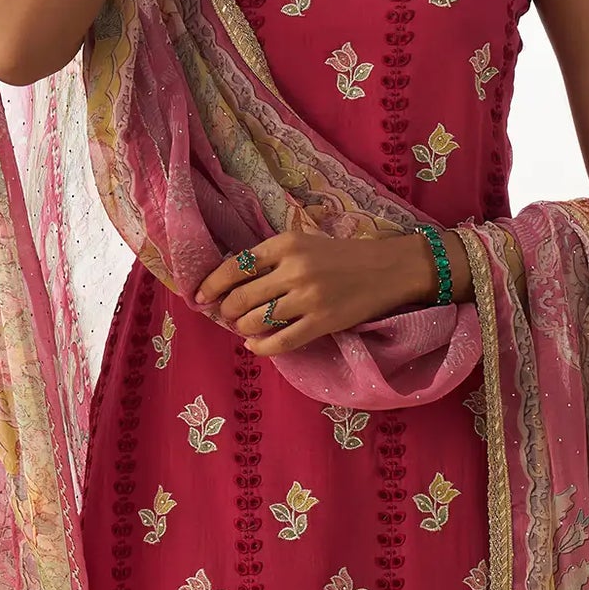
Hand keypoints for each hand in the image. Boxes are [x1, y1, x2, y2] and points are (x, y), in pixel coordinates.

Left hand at [195, 205, 447, 353]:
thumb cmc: (343, 255)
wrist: (389, 269)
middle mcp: (294, 269)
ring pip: (256, 321)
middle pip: (241, 297)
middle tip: (226, 316)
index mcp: (286, 244)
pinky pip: (280, 341)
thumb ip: (272, 257)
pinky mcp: (322, 322)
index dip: (212, 284)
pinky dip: (261, 347)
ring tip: (244, 328)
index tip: (200, 296)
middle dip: (226, 311)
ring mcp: (308, 297)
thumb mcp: (306, 242)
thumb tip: (233, 281)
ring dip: (243, 328)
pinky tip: (255, 345)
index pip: (235, 266)